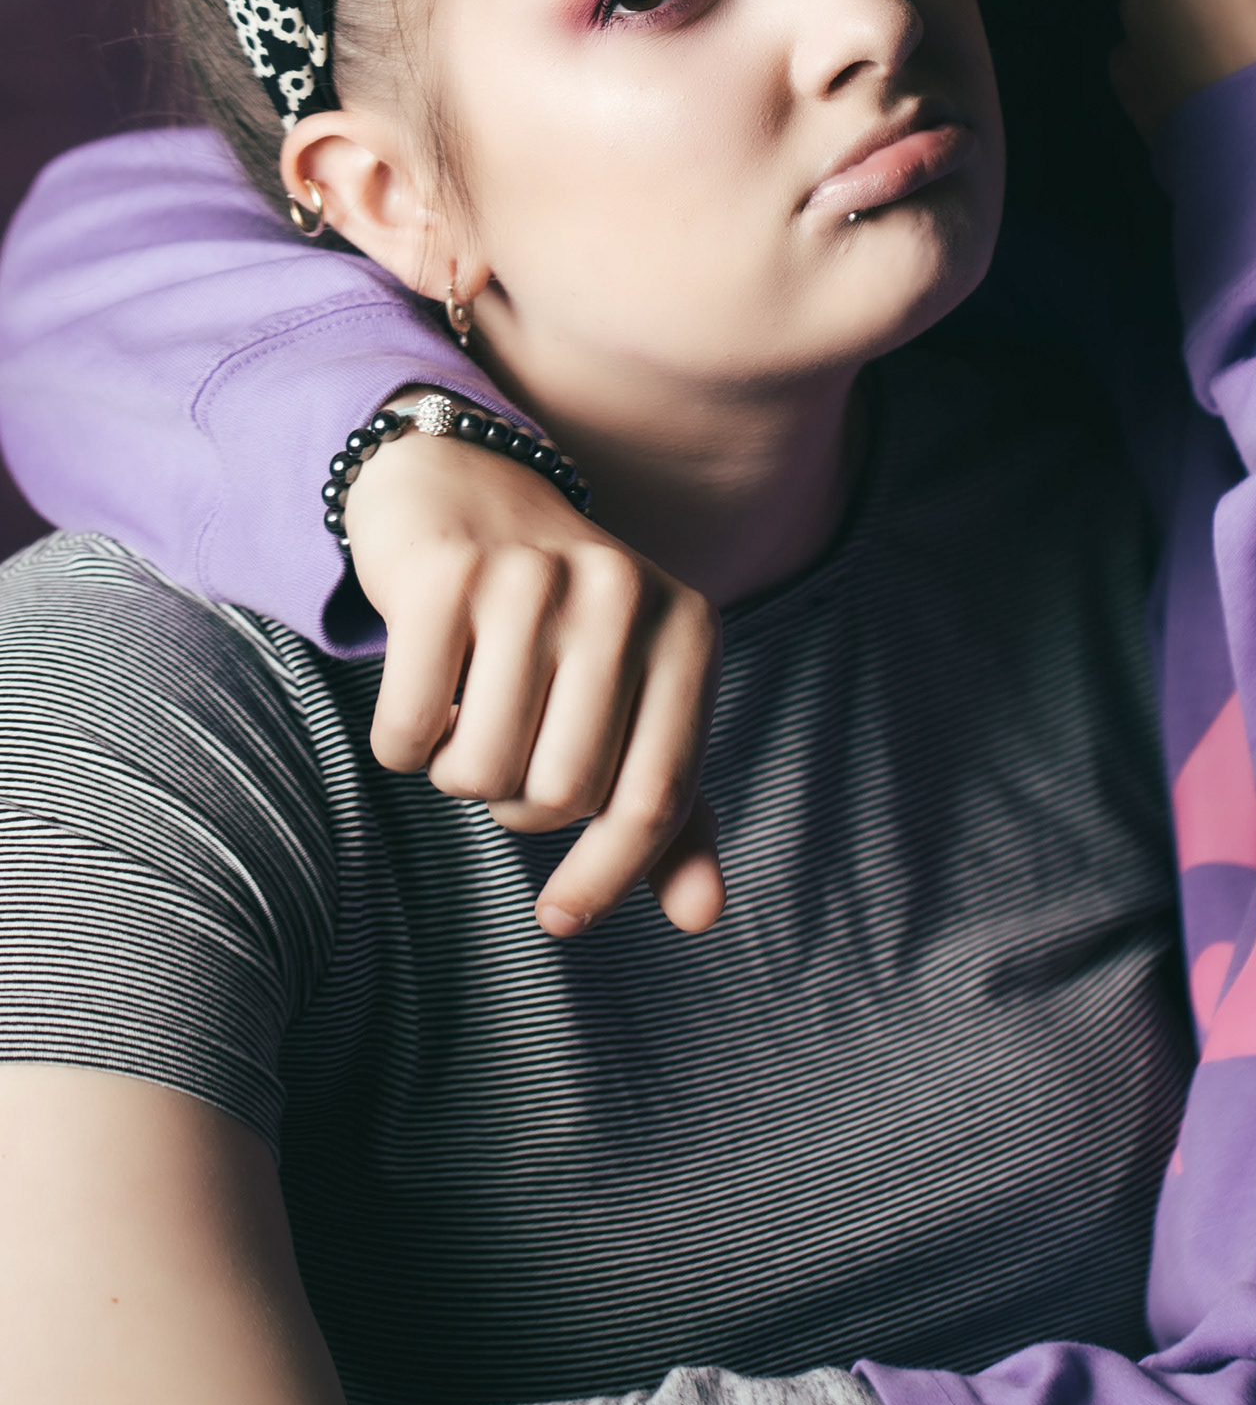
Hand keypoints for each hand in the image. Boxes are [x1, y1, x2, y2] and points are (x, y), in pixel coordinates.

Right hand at [342, 429, 723, 938]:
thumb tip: (702, 919)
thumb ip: (667, 808)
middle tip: (508, 750)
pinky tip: (424, 689)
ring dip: (460, 773)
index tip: (560, 921)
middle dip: (518, 804)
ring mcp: (534, 580)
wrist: (467, 483)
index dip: (608, 876)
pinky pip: (410, 735)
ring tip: (470, 714)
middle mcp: (623, 597)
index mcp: (691, 632)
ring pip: (481, 772)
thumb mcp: (635, 699)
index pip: (657, 797)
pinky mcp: (446, 576)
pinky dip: (404, 744)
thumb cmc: (562, 623)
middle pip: (561, 795)